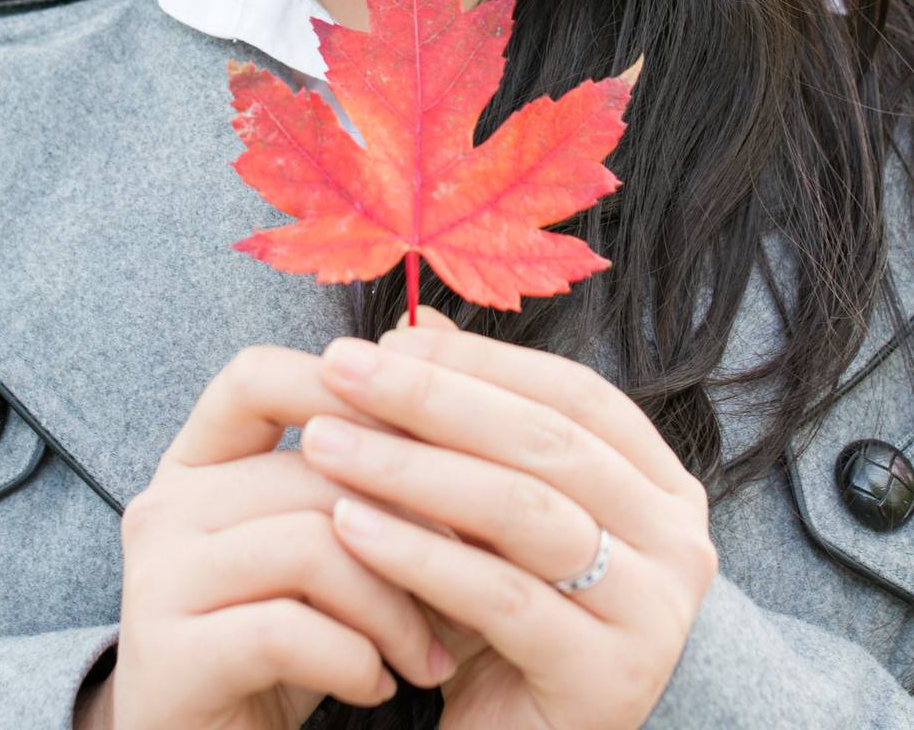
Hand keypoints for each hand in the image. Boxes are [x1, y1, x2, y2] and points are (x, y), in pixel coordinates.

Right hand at [85, 341, 459, 729]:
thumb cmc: (289, 646)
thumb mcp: (328, 551)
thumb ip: (366, 473)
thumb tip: (458, 379)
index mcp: (197, 463)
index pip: (254, 376)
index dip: (338, 386)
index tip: (421, 433)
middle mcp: (165, 504)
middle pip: (314, 470)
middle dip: (413, 529)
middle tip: (473, 582)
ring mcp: (155, 578)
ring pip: (312, 545)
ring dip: (395, 606)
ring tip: (427, 656)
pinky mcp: (165, 655)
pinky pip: (287, 628)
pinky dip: (354, 660)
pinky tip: (378, 685)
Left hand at [299, 307, 718, 729]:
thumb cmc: (495, 621)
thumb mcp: (485, 512)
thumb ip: (466, 425)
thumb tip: (409, 328)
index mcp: (660, 484)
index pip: (572, 393)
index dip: (479, 361)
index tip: (387, 339)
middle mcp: (680, 541)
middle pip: (545, 442)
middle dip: (432, 398)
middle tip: (340, 371)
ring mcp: (656, 611)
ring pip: (521, 510)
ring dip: (410, 467)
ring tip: (325, 442)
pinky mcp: (610, 676)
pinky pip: (500, 596)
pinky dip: (417, 553)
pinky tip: (345, 526)